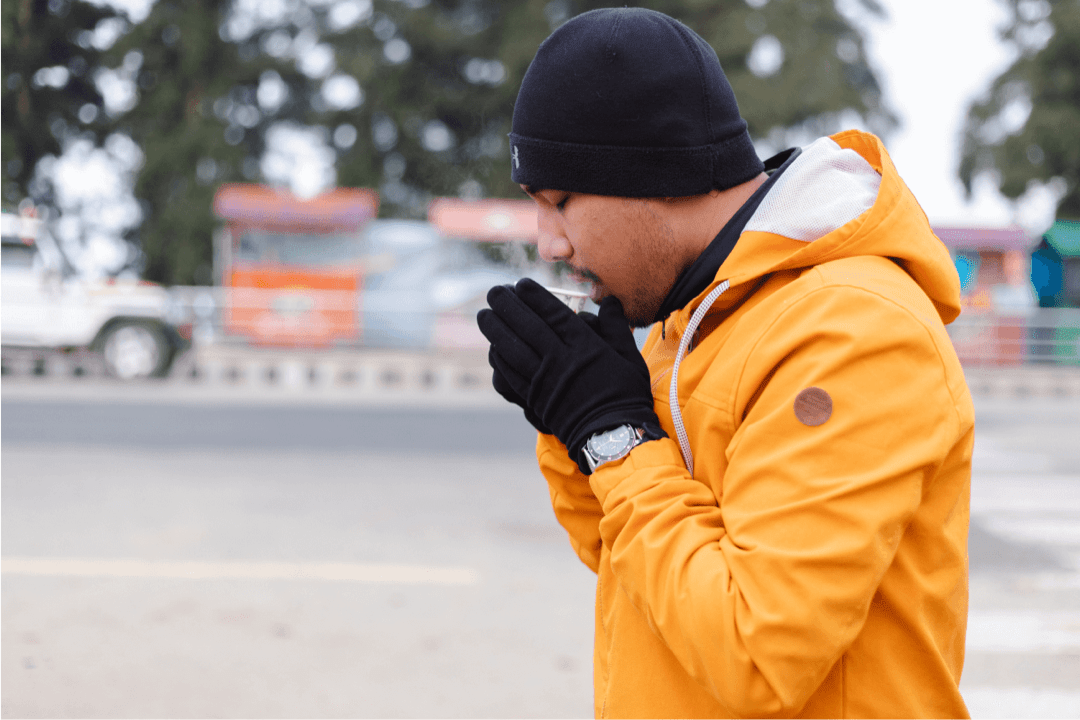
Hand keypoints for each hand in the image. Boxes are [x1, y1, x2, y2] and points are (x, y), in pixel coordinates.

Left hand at [477, 278, 662, 472]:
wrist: (613, 436)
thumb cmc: (626, 394)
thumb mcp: (629, 357)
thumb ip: (616, 326)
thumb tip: (609, 301)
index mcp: (585, 346)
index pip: (553, 313)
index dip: (534, 296)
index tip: (520, 283)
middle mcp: (560, 360)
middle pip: (526, 327)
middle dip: (507, 306)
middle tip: (493, 291)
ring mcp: (545, 381)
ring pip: (512, 349)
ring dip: (495, 330)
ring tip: (484, 315)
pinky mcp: (535, 399)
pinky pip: (511, 375)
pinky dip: (499, 359)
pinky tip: (493, 349)